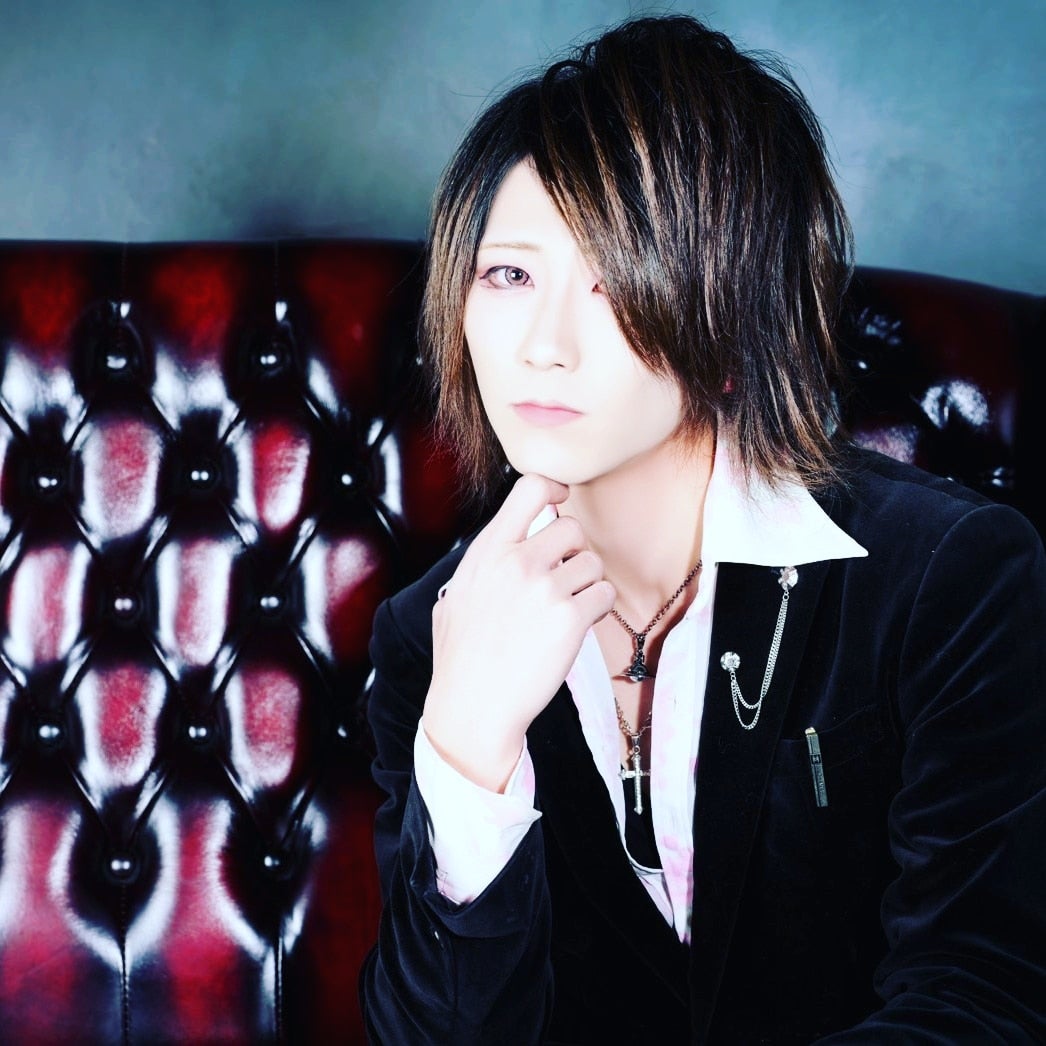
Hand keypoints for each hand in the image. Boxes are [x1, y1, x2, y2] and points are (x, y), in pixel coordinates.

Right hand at [423, 473, 614, 791]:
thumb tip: (504, 546)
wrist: (472, 708)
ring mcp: (545, 588)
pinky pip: (605, 594)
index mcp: (487, 550)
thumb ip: (483, 565)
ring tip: (566, 610)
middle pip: (572, 528)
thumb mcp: (455, 596)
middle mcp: (517, 561)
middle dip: (574, 553)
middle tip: (563, 581)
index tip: (561, 502)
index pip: (530, 488)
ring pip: (593, 563)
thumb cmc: (461, 659)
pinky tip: (577, 626)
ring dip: (588, 584)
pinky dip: (598, 608)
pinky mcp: (570, 619)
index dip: (554, 488)